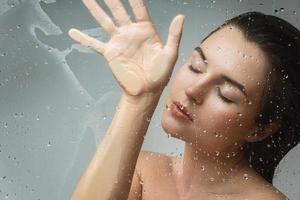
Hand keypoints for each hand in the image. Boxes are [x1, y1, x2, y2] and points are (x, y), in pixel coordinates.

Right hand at [68, 0, 184, 95]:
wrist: (146, 91)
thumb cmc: (159, 74)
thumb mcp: (169, 54)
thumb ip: (174, 35)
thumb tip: (181, 16)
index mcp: (145, 30)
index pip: (138, 7)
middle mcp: (130, 32)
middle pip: (118, 9)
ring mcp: (119, 42)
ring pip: (104, 21)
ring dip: (95, 9)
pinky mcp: (110, 53)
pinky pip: (94, 44)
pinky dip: (83, 39)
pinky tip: (72, 32)